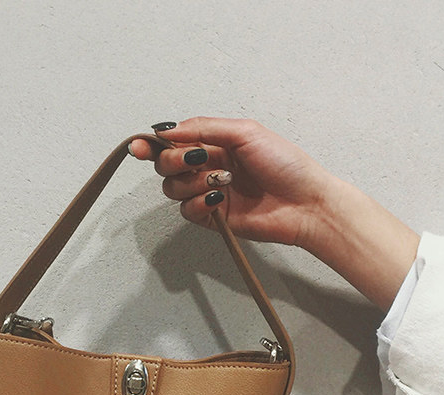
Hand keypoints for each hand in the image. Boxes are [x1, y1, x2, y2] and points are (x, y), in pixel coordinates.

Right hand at [130, 117, 330, 246]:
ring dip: (192, 182)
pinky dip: (199, 203)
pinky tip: (219, 198)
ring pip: (173, 188)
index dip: (152, 144)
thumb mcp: (244, 132)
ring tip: (223, 180)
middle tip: (195, 160)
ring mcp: (208, 192)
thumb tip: (168, 130)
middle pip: (165, 165)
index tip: (139, 147)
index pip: (173, 142)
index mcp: (214, 143)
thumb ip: (204, 127)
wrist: (304, 202)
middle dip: (173, 161)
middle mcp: (207, 166)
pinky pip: (187, 211)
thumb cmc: (284, 164)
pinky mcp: (212, 218)